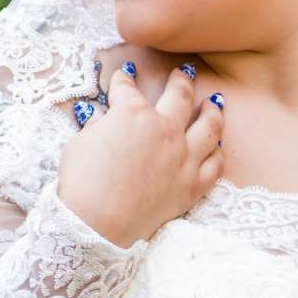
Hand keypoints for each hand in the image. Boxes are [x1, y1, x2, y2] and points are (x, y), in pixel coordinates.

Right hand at [57, 57, 224, 246]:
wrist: (95, 224)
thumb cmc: (81, 182)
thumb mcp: (80, 142)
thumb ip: (98, 125)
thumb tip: (102, 117)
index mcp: (133, 113)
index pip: (127, 88)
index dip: (123, 80)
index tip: (125, 76)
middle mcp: (164, 129)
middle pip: (180, 95)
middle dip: (180, 80)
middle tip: (182, 73)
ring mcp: (183, 157)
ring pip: (210, 126)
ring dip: (213, 110)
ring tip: (214, 103)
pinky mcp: (191, 186)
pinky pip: (214, 164)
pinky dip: (216, 153)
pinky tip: (216, 147)